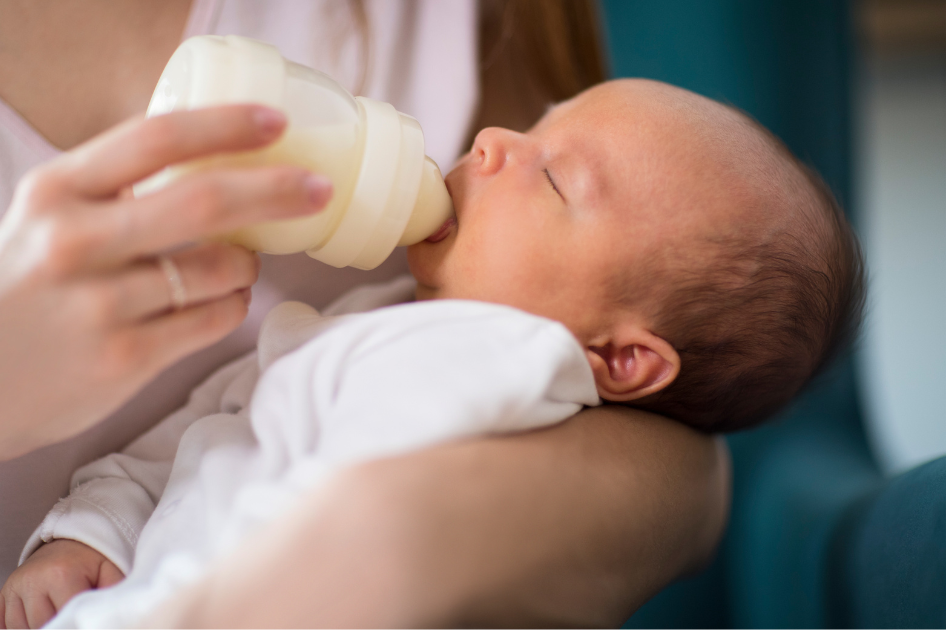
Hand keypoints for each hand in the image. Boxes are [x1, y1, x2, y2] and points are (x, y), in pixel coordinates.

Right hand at [0, 105, 331, 460]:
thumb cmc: (25, 289)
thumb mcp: (47, 219)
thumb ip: (113, 190)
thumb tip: (212, 161)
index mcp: (58, 191)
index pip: (155, 139)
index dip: (226, 126)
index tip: (277, 122)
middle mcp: (75, 242)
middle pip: (204, 201)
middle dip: (277, 189)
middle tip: (318, 188)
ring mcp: (101, 304)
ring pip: (220, 268)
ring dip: (249, 262)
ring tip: (240, 263)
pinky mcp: (125, 356)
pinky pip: (215, 319)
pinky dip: (234, 304)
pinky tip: (224, 299)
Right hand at [0, 539, 122, 628]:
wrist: (68, 543)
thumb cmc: (90, 561)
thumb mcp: (109, 570)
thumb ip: (112, 590)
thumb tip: (113, 613)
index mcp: (61, 574)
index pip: (65, 617)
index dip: (76, 622)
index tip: (83, 619)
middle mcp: (33, 580)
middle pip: (42, 625)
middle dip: (60, 625)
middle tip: (72, 616)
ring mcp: (16, 586)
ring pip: (22, 628)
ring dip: (40, 627)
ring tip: (59, 615)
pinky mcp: (5, 593)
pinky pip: (7, 624)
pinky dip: (22, 628)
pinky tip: (39, 619)